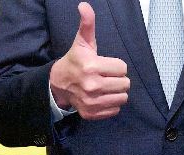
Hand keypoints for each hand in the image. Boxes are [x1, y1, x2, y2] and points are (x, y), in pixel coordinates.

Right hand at [49, 2, 129, 118]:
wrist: (58, 84)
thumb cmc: (75, 61)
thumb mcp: (82, 42)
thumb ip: (87, 24)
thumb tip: (84, 6)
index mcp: (92, 66)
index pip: (122, 68)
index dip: (116, 66)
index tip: (105, 66)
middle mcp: (92, 86)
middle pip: (125, 84)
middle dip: (118, 79)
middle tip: (107, 77)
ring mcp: (92, 102)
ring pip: (122, 98)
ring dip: (117, 92)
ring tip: (106, 87)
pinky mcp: (91, 113)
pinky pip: (114, 110)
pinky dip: (111, 104)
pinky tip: (102, 97)